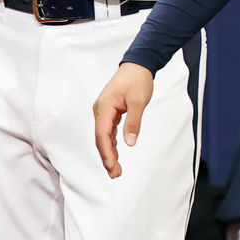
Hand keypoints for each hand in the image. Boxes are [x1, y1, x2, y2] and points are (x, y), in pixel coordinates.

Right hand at [93, 62, 153, 177]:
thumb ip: (133, 122)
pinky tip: (115, 152)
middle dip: (107, 157)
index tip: (112, 167)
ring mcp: (104, 110)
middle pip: (100, 138)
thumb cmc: (137, 79)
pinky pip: (108, 130)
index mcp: (104, 107)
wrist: (138, 65)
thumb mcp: (138, 101)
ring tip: (116, 169)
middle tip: (115, 173)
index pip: (102, 134)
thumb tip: (129, 142)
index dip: (106, 153)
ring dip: (109, 152)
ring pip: (103, 136)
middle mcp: (100, 110)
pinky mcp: (109, 111)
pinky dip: (111, 142)